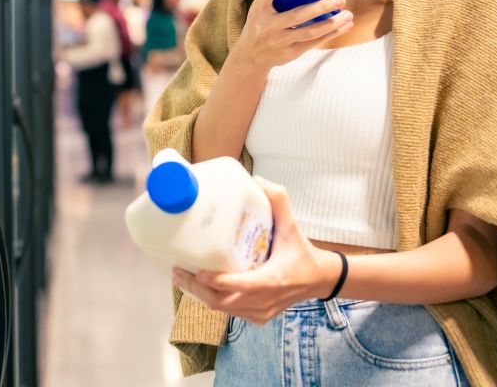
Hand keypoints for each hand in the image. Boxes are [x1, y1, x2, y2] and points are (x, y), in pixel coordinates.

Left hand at [172, 178, 343, 324]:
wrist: (318, 279)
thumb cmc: (301, 251)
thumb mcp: (292, 225)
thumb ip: (278, 200)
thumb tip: (257, 179)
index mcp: (271, 280)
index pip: (237, 286)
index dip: (214, 281)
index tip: (196, 270)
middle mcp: (263, 300)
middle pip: (221, 302)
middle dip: (196, 289)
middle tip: (178, 272)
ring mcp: (260, 312)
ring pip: (223, 309)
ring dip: (202, 295)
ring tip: (183, 277)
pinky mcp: (258, 317)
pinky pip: (230, 312)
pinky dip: (214, 300)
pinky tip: (202, 287)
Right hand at [227, 0, 353, 73]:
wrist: (251, 55)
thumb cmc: (260, 23)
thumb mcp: (260, 8)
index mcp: (258, 10)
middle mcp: (268, 26)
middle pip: (297, 16)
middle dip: (320, 7)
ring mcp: (280, 42)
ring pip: (310, 32)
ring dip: (331, 24)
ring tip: (347, 14)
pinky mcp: (290, 53)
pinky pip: (314, 43)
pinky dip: (331, 34)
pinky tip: (344, 26)